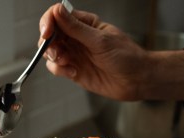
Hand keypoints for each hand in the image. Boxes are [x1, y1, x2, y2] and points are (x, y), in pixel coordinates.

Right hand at [38, 3, 183, 101]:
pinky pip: (57, 68)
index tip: (47, 33)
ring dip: (53, 57)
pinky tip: (73, 73)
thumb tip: (57, 10)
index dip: (48, 22)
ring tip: (66, 63)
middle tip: (57, 53)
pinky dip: (59, 70)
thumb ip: (76, 28)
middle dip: (48, 43)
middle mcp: (77, 37)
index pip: (58, 16)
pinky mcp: (74, 71)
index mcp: (84, 23)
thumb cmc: (126, 56)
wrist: (136, 80)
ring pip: (51, 52)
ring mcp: (75, 54)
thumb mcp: (100, 40)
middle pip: (50, 34)